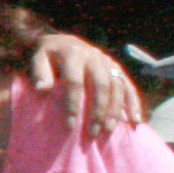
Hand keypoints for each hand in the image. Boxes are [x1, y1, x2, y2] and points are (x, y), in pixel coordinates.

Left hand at [25, 30, 146, 137]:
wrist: (62, 40)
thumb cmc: (47, 55)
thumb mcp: (38, 58)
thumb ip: (39, 73)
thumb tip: (43, 89)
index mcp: (73, 53)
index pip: (74, 82)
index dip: (73, 103)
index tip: (70, 125)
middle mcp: (94, 56)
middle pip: (100, 85)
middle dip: (97, 110)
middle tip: (92, 132)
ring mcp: (108, 61)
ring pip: (117, 86)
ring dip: (115, 109)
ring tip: (108, 129)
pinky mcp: (117, 67)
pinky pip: (129, 85)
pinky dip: (134, 103)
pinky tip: (135, 120)